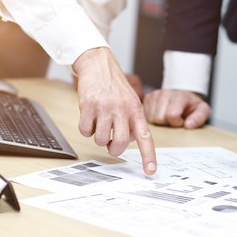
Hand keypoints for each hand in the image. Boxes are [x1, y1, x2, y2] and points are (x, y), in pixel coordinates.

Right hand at [72, 47, 156, 174]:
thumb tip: (128, 142)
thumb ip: (132, 121)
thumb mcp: (131, 101)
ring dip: (99, 137)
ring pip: (101, 139)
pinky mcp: (88, 106)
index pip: (145, 137)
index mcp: (136, 110)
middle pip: (121, 143)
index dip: (148, 156)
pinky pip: (85, 131)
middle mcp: (122, 109)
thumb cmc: (115, 86)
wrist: (98, 65)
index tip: (150, 171)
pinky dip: (86, 129)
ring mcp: (105, 107)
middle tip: (112, 145)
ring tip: (100, 124)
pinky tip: (89, 118)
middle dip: (115, 149)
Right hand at [143, 89, 210, 127]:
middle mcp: (164, 93)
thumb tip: (188, 125)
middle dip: (167, 123)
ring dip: (160, 121)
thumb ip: (199, 118)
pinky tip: (161, 114)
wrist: (184, 96)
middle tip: (174, 119)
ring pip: (150, 118)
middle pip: (159, 118)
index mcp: (179, 95)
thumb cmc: (192, 106)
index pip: (171, 115)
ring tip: (168, 116)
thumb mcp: (203, 111)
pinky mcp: (147, 98)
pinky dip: (153, 117)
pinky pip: (145, 116)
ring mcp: (154, 95)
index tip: (181, 121)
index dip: (176, 123)